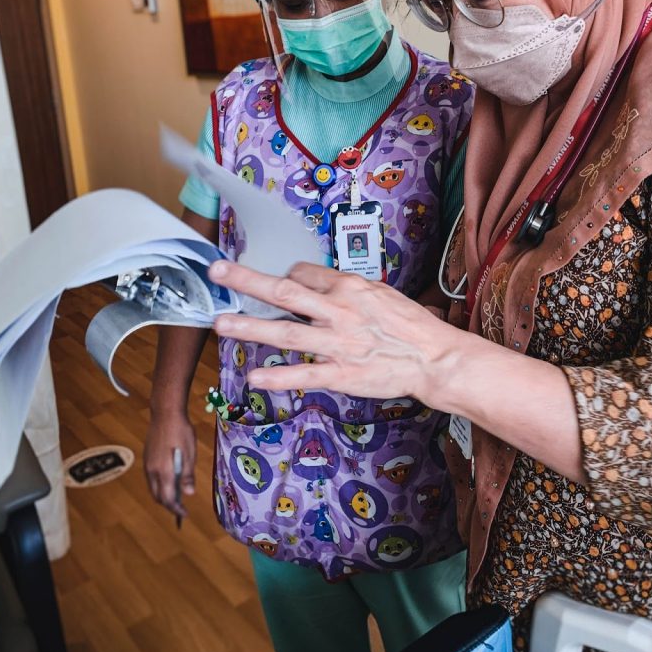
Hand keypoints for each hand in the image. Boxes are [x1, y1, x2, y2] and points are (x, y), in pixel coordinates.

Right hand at [143, 409, 195, 519]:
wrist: (165, 413)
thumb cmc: (181, 432)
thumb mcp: (189, 453)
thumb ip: (187, 474)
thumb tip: (189, 493)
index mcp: (164, 471)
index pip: (167, 499)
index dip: (176, 509)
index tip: (185, 514)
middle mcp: (152, 471)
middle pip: (157, 496)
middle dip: (168, 505)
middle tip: (181, 508)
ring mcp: (147, 464)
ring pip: (153, 488)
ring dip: (163, 495)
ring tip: (177, 496)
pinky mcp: (147, 458)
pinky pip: (151, 478)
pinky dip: (159, 485)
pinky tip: (169, 481)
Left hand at [209, 260, 464, 405]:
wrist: (434, 357)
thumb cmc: (411, 324)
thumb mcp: (380, 293)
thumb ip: (347, 290)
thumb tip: (319, 284)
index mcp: (349, 287)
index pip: (303, 274)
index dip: (285, 277)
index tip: (277, 284)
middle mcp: (338, 311)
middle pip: (284, 292)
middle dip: (247, 281)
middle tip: (217, 272)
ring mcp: (338, 343)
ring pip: (286, 333)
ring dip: (249, 328)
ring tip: (220, 324)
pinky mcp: (342, 374)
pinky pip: (305, 374)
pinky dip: (279, 377)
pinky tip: (254, 379)